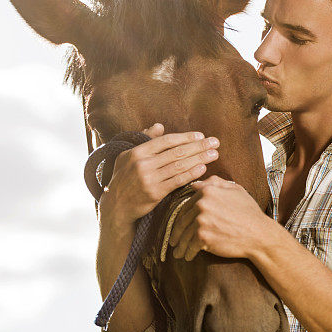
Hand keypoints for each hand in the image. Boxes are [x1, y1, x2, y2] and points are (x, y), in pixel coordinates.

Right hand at [99, 123, 219, 227]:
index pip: (167, 141)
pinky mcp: (155, 193)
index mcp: (137, 152)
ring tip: (214, 154)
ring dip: (200, 158)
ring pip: (179, 165)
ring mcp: (149, 179)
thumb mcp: (128, 157)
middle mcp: (143, 164)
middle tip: (215, 142)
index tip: (201, 135)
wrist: (116, 206)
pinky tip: (203, 168)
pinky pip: (177, 181)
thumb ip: (145, 140)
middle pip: (177, 152)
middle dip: (199, 146)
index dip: (186, 137)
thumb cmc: (124, 178)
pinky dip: (191, 174)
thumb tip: (159, 126)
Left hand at [170, 175, 271, 261]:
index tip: (179, 225)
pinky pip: (190, 246)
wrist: (259, 234)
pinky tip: (188, 256)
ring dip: (181, 245)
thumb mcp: (236, 190)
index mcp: (208, 191)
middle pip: (183, 220)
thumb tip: (196, 184)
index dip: (182, 216)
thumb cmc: (249, 213)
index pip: (187, 204)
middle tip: (174, 241)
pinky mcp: (202, 236)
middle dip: (177, 232)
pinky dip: (188, 253)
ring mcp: (201, 220)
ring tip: (179, 252)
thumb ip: (215, 183)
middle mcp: (202, 204)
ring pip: (185, 235)